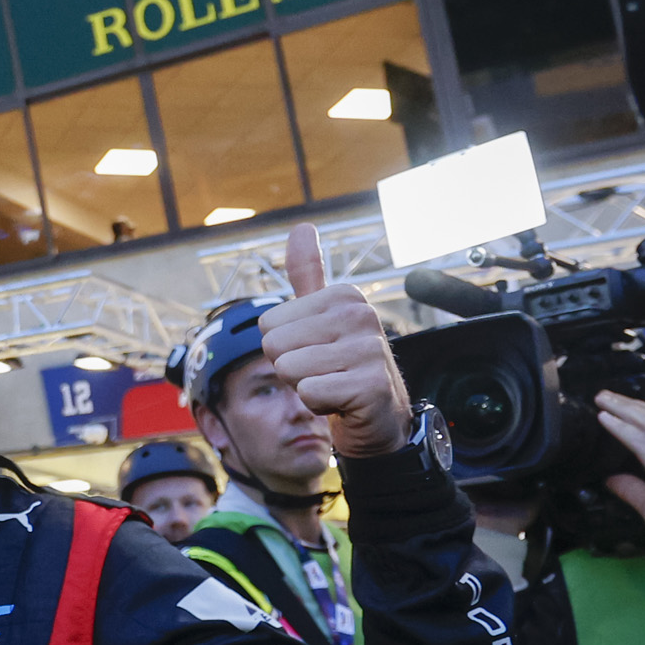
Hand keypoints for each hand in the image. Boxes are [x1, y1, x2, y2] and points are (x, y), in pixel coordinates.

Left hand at [259, 223, 410, 457]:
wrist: (377, 418)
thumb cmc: (340, 365)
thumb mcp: (321, 317)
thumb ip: (308, 275)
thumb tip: (303, 226)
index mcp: (343, 296)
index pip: (267, 324)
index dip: (285, 346)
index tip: (317, 352)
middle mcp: (361, 316)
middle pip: (274, 346)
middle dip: (291, 367)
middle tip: (324, 372)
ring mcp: (370, 350)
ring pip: (289, 370)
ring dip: (305, 386)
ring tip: (334, 384)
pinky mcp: (372, 386)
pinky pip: (309, 393)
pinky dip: (319, 405)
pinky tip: (343, 402)